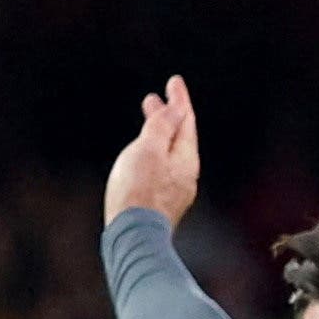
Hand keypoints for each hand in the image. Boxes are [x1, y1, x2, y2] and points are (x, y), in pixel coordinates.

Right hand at [104, 75, 200, 229]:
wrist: (133, 236)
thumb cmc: (138, 192)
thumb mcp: (149, 150)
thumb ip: (162, 127)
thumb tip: (177, 109)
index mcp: (185, 158)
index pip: (185, 121)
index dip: (179, 100)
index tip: (175, 82)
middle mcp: (186, 174)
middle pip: (179, 137)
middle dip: (169, 116)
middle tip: (156, 99)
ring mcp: (175, 190)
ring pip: (170, 153)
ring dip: (160, 134)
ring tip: (149, 122)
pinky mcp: (162, 203)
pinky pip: (163, 168)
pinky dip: (155, 153)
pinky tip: (145, 157)